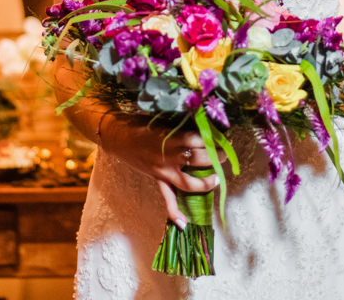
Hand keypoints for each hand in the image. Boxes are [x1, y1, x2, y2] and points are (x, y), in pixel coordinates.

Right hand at [99, 114, 217, 228]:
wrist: (118, 136)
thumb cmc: (142, 123)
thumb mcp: (164, 119)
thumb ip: (182, 124)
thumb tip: (203, 124)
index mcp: (173, 137)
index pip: (201, 139)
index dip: (214, 139)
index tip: (223, 137)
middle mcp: (170, 156)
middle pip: (200, 159)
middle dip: (216, 156)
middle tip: (224, 152)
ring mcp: (164, 171)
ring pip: (190, 181)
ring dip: (207, 181)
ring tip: (218, 177)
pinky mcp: (158, 179)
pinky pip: (167, 198)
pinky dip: (174, 212)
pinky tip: (184, 224)